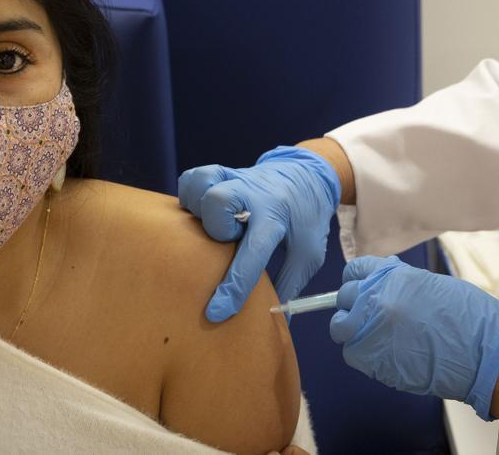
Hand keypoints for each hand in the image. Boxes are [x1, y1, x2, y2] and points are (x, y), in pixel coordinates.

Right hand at [178, 146, 341, 321]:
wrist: (305, 176)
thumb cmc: (305, 220)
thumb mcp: (308, 255)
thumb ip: (289, 287)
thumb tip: (277, 325)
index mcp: (276, 217)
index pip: (253, 253)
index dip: (234, 287)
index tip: (216, 313)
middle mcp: (252, 194)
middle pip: (218, 202)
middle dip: (217, 228)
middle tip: (231, 239)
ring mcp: (233, 179)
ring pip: (200, 187)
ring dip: (199, 210)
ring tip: (212, 225)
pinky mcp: (219, 173)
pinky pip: (190, 180)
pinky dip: (190, 196)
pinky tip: (202, 212)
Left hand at [329, 255, 498, 420]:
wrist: (484, 353)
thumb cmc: (468, 317)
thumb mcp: (430, 284)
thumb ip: (399, 283)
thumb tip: (381, 284)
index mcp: (392, 276)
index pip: (355, 270)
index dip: (356, 280)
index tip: (358, 287)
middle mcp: (376, 299)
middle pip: (344, 297)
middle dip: (353, 305)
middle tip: (369, 316)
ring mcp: (372, 330)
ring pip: (340, 328)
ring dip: (351, 331)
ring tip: (372, 337)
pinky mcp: (373, 360)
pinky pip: (353, 354)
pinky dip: (363, 355)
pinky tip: (383, 355)